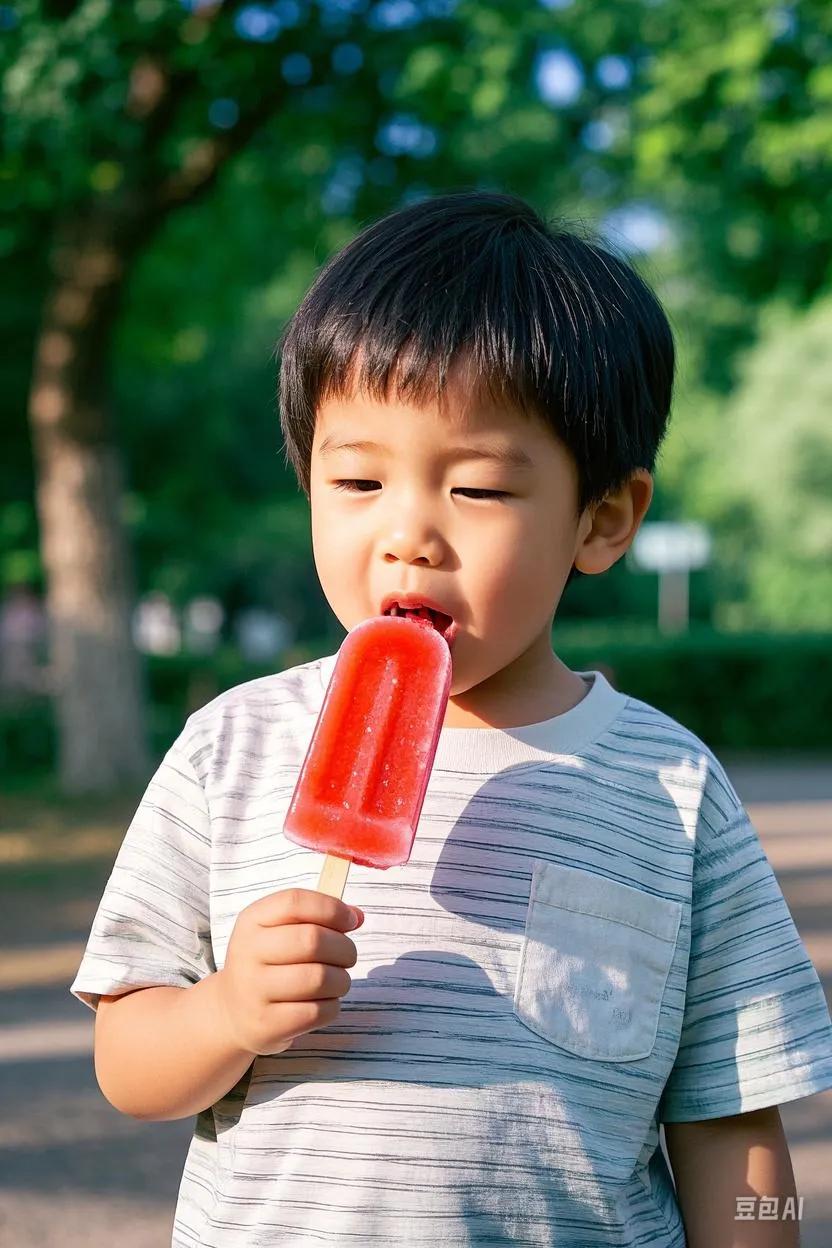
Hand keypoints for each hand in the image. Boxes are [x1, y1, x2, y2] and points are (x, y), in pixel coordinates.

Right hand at [214, 888, 363, 1056]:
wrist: (233, 1011)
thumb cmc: (268, 962)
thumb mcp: (280, 930)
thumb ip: (318, 917)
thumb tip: (356, 916)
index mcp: (252, 920)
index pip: (295, 902)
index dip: (331, 908)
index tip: (351, 920)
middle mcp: (247, 952)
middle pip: (311, 940)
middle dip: (344, 948)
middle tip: (348, 957)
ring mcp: (254, 991)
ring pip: (319, 979)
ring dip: (342, 980)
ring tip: (337, 981)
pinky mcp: (266, 1024)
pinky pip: (317, 1012)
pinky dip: (332, 1006)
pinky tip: (324, 1002)